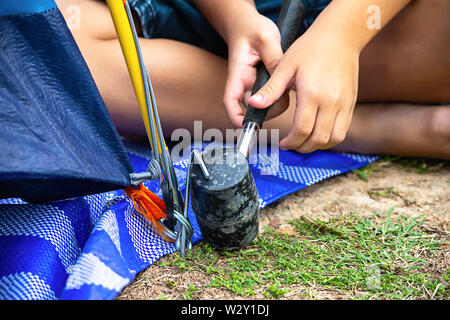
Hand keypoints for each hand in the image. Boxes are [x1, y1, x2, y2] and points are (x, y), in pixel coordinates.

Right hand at [223, 10, 289, 127]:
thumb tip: (282, 80)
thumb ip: (273, 59)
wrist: (248, 24)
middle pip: (253, 107)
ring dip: (279, 100)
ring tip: (289, 83)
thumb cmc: (252, 29)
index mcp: (238, 74)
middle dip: (270, 109)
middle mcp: (244, 84)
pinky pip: (274, 97)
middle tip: (285, 96)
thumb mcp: (265, 39)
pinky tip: (291, 83)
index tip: (245, 126)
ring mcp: (254, 86)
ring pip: (266, 104)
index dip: (235, 117)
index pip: (230, 101)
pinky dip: (283, 94)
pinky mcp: (265, 85)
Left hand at [248, 30, 359, 152]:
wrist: (340, 37)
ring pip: (334, 139)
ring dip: (317, 146)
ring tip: (303, 142)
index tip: (282, 143)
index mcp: (312, 94)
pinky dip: (330, 138)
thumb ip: (271, 89)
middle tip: (290, 145)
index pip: (302, 130)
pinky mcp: (351, 103)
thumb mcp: (285, 66)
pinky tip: (317, 134)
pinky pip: (343, 130)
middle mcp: (332, 102)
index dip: (290, 142)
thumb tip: (253, 103)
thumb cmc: (310, 48)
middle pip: (318, 139)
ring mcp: (344, 104)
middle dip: (301, 147)